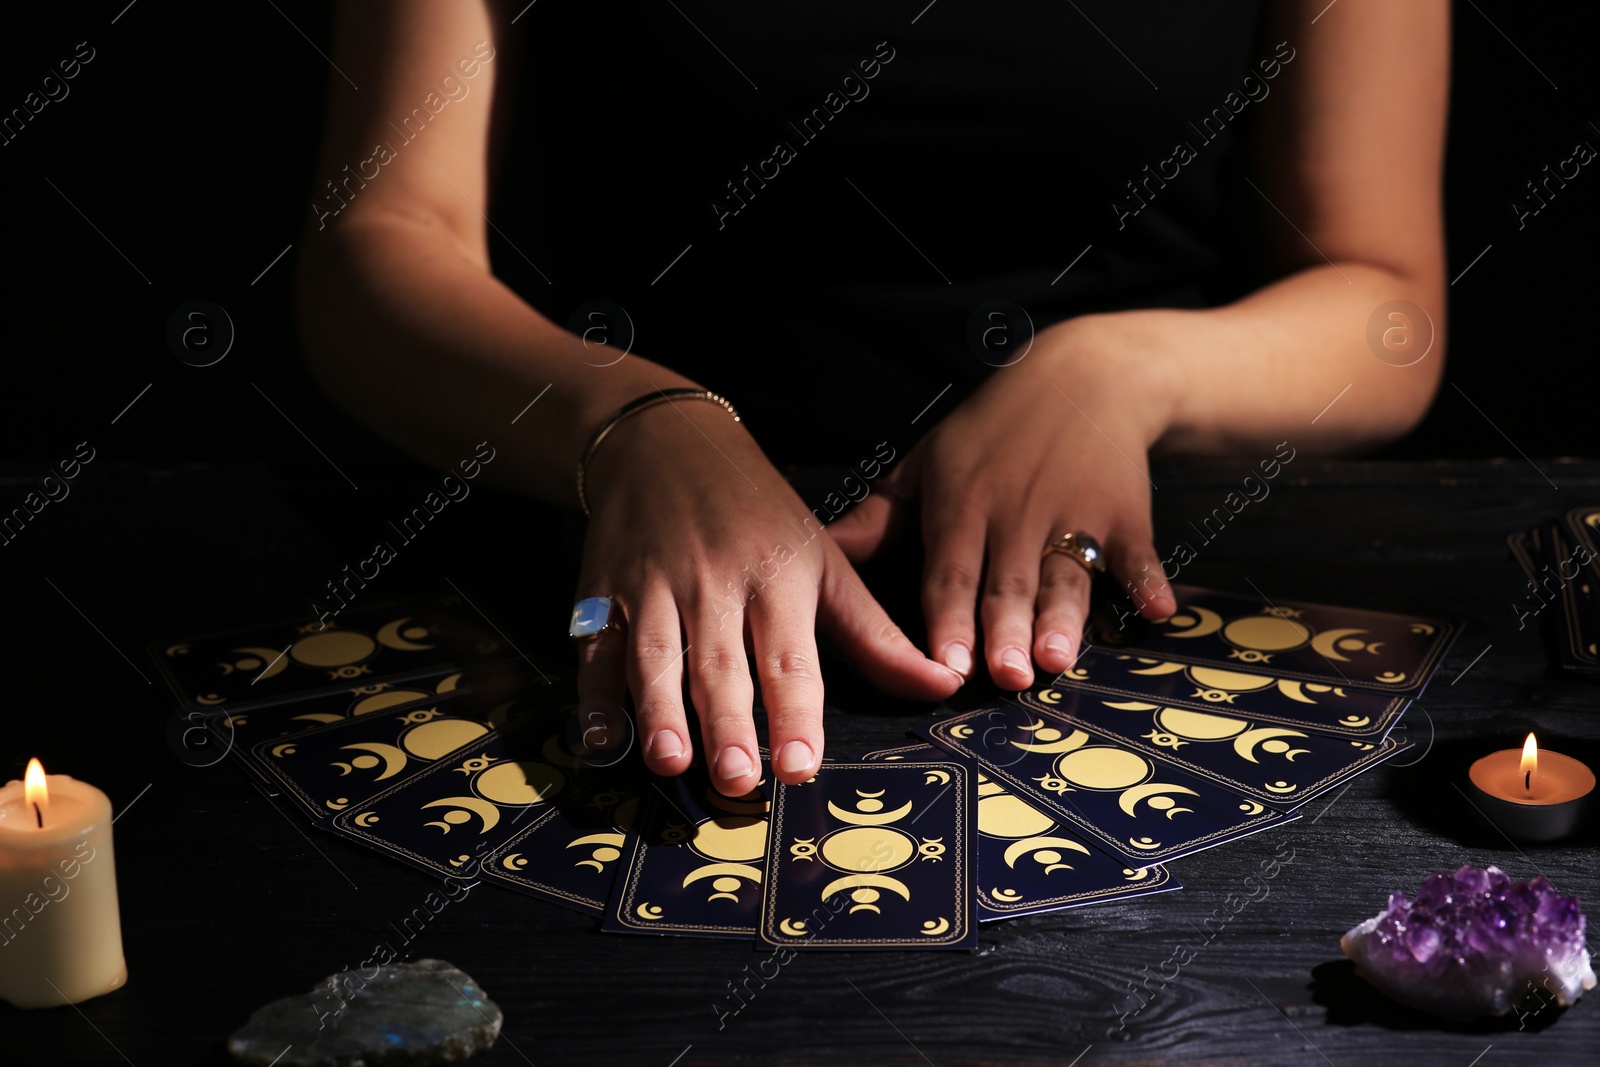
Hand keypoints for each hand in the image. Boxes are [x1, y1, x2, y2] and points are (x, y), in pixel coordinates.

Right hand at [575, 397, 963, 794]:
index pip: (789, 655)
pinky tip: (601, 738)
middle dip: (728, 722)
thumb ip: (875, 636)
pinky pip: (596, 648)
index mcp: (776, 577)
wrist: (663, 442)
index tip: (798, 766)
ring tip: (670, 761)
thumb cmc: (757, 512)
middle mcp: (714, 582)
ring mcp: (653, 586)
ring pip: (656, 655)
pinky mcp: (602, 592)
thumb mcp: (824, 562)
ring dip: (659, 710)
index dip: (795, 713)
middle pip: (721, 661)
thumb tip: (942, 685)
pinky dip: (594, 695)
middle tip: (736, 779)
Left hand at [829, 314, 1179, 689]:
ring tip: (1057, 658)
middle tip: (1004, 677)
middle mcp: (1017, 515)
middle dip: (1004, 629)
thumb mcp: (927, 464)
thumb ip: (877, 521)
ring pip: (1067, 574)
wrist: (1085, 376)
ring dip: (1065, 616)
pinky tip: (1157, 610)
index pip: (951, 572)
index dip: (949, 618)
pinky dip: (1149, 579)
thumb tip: (814, 552)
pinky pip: (1137, 551)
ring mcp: (1075, 515)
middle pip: (1009, 582)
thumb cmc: (991, 432)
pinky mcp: (1126, 514)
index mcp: (962, 507)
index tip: (946, 665)